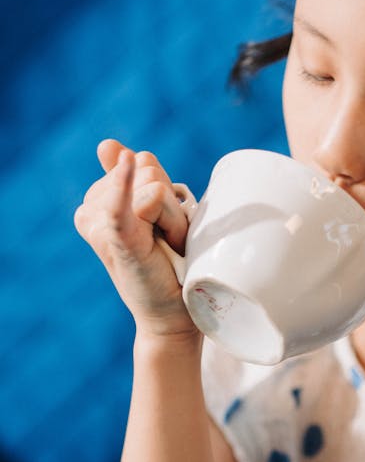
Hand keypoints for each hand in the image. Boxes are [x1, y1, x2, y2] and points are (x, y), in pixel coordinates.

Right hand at [74, 139, 197, 338]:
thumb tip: (107, 145)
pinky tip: (126, 163)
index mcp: (98, 201)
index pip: (143, 163)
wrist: (173, 316)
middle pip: (149, 170)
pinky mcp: (117, 239)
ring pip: (155, 186)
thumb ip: (135, 179)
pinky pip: (121, 204)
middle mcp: (92, 211)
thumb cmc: (168, 268)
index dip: (166, 191)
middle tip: (168, 240)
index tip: (164, 226)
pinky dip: (125, 185)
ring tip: (168, 248)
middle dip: (171, 203)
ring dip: (176, 219)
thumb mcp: (154, 216)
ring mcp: (101, 225)